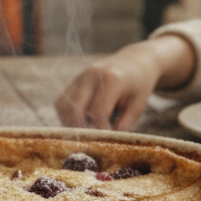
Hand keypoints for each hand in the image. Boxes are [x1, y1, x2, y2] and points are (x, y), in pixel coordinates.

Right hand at [55, 35, 196, 130]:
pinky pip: (61, 101)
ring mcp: (81, 76)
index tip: (106, 140)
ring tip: (85, 131)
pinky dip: (66, 115)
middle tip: (92, 139)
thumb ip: (125, 122)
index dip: (100, 129)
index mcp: (112, 80)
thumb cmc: (139, 85)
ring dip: (71, 123)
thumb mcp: (138, 104)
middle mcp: (92, 75)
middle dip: (82, 128)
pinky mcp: (75, 80)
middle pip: (76, 109)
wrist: (134, 61)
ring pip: (64, 106)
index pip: (98, 111)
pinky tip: (79, 122)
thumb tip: (109, 139)